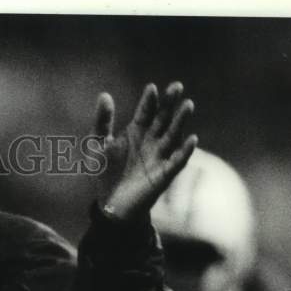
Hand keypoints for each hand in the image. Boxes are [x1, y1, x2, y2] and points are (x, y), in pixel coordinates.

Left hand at [93, 82, 197, 221]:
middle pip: (163, 118)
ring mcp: (160, 156)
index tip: (151, 88)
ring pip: (173, 135)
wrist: (110, 203)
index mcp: (137, 130)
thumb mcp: (98, 145)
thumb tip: (104, 95)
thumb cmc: (106, 172)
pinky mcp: (164, 174)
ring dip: (181, 121)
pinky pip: (177, 161)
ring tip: (187, 105)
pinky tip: (192, 139)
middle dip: (170, 103)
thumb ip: (102, 122)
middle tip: (177, 86)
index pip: (146, 111)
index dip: (149, 100)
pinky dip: (185, 151)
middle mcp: (151, 139)